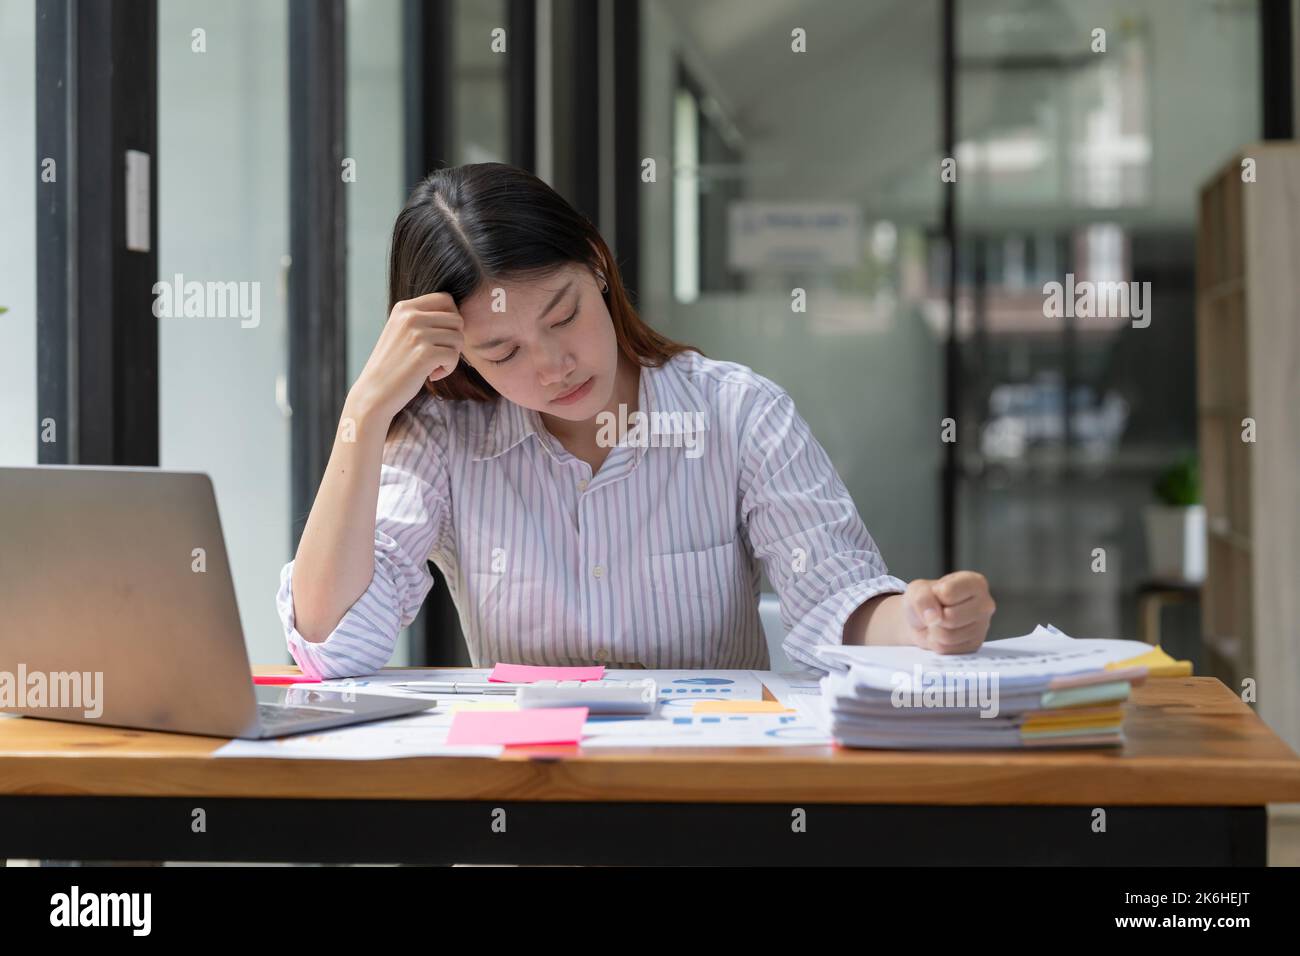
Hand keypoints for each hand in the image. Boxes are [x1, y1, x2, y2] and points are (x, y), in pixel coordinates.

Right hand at [350, 291, 465, 422]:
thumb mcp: (401, 332)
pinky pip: (454, 356)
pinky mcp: (424, 354)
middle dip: (453, 340)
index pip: (446, 299)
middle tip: (438, 355)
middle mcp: (410, 316)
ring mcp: (417, 334)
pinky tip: (431, 375)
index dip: (451, 319)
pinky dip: (448, 369)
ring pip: (458, 338)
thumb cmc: (392, 365)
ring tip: (433, 366)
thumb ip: (423, 319)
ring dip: (451, 356)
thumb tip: (458, 317)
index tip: (441, 337)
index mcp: (404, 308)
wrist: (374, 393)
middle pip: (457, 320)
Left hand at [901, 571, 994, 654]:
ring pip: (948, 636)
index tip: (936, 594)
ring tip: (938, 623)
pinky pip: (948, 649)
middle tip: (936, 612)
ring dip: (934, 631)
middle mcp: (985, 604)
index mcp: (975, 583)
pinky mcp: (975, 645)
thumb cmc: (925, 600)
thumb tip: (934, 617)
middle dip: (934, 617)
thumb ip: (922, 597)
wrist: (923, 620)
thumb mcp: (917, 590)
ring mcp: (983, 627)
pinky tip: (942, 634)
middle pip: (950, 617)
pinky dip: (937, 643)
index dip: (934, 595)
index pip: (948, 593)